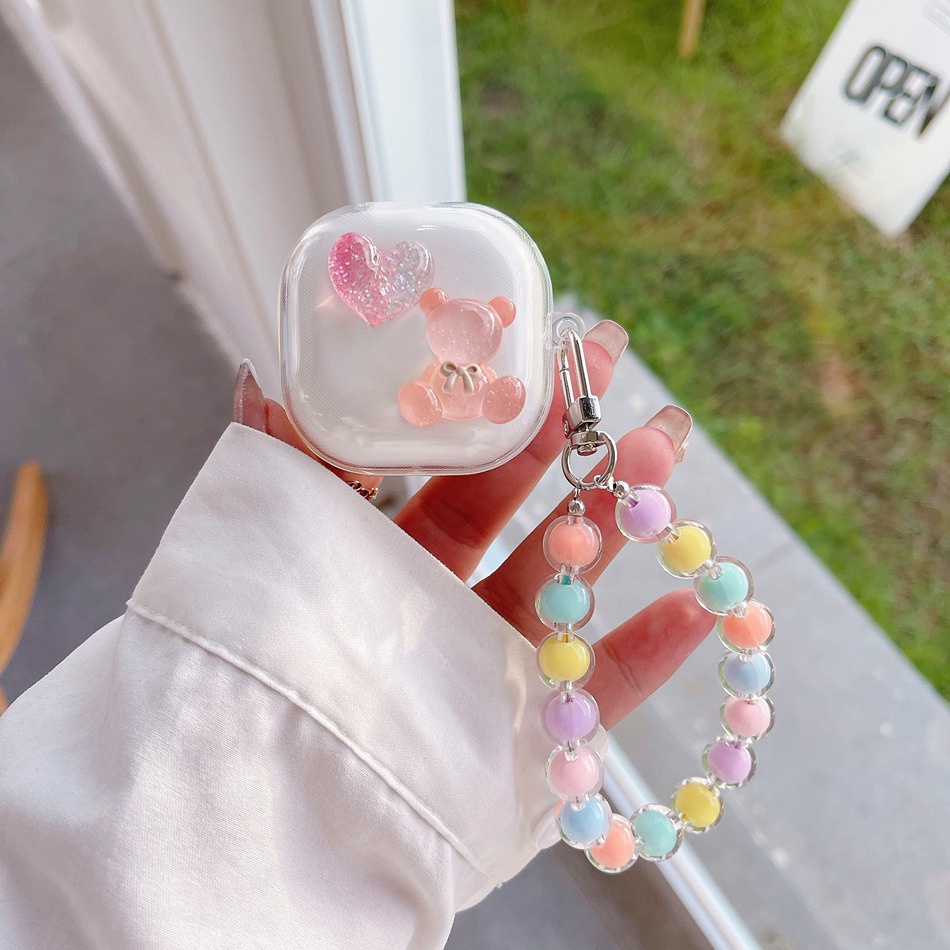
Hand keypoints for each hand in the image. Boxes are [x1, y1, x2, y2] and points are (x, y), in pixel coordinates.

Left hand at [233, 325, 709, 728]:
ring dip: (631, 517)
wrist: (269, 795)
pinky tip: (703, 606)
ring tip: (671, 446)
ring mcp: (492, 664)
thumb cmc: (264, 654)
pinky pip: (599, 693)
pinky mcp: (526, 734)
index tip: (561, 347)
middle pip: (536, 513)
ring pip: (578, 583)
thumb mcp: (272, 536)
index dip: (516, 411)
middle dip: (587, 442)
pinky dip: (652, 654)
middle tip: (633, 379)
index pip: (469, 468)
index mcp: (392, 552)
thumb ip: (277, 459)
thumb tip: (263, 369)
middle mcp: (449, 602)